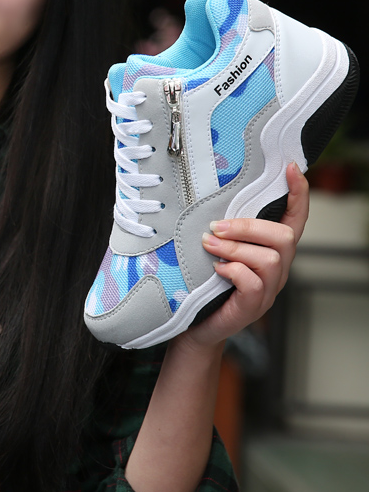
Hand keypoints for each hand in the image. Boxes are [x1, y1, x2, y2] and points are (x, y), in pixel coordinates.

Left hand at [180, 162, 308, 350]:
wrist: (193, 323)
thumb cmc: (205, 281)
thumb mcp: (217, 248)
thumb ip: (225, 228)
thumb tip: (213, 201)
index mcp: (271, 250)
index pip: (295, 218)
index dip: (298, 193)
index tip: (289, 168)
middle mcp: (277, 269)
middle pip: (284, 237)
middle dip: (249, 226)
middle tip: (216, 227)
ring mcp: (268, 290)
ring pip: (269, 258)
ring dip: (235, 248)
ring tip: (210, 246)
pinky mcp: (253, 307)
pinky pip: (254, 283)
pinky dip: (234, 272)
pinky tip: (217, 270)